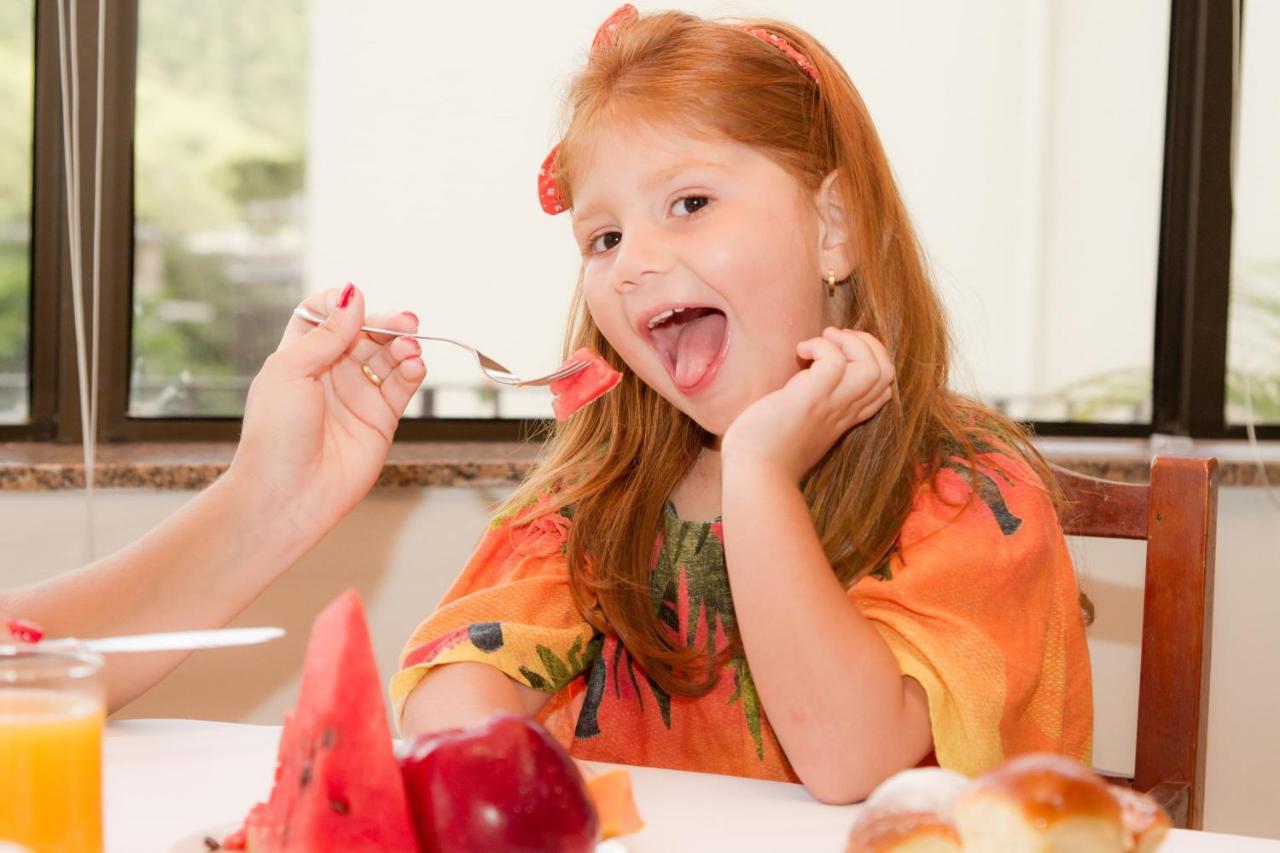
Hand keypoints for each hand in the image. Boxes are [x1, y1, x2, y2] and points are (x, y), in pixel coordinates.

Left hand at [225, 284, 426, 544]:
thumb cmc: (275, 434)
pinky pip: (402, 386)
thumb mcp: (291, 370)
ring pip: (388, 357)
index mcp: (299, 357)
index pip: (324, 317)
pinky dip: (413, 372)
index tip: (354, 304)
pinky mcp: (381, 420)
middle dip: (385, 323)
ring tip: (409, 349)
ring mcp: (357, 396)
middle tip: (405, 322)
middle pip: (365, 333)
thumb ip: (327, 334)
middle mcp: (330, 373)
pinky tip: (415, 366)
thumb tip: (354, 296)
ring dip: (403, 347)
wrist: (287, 493)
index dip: (341, 306)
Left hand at [721, 327, 893, 482]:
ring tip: (821, 340)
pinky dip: (821, 346)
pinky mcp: (810, 400)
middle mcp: (843, 412)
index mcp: (844, 419)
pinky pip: (834, 362)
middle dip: (867, 344)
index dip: (872, 360)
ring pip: (872, 367)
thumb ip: (810, 407)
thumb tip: (800, 378)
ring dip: (849, 341)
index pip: (883, 388)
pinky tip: (800, 351)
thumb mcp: (798, 426)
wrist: (754, 475)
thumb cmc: (765, 451)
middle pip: (887, 373)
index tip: (841, 353)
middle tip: (834, 339)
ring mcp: (830, 406)